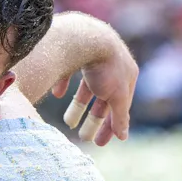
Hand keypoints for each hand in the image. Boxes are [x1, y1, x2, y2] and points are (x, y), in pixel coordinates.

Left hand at [52, 29, 137, 145]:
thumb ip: (120, 116)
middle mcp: (111, 65)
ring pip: (85, 87)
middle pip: (103, 98)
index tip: (100, 144)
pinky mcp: (73, 51)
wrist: (83, 36)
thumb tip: (124, 137)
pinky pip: (68, 71)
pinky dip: (64, 84)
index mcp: (126, 74)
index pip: (120, 106)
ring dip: (78, 106)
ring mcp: (91, 57)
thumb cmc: (104, 66)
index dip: (111, 126)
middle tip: (84, 138)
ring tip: (68, 123)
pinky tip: (56, 93)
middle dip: (94, 120)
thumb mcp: (116, 95)